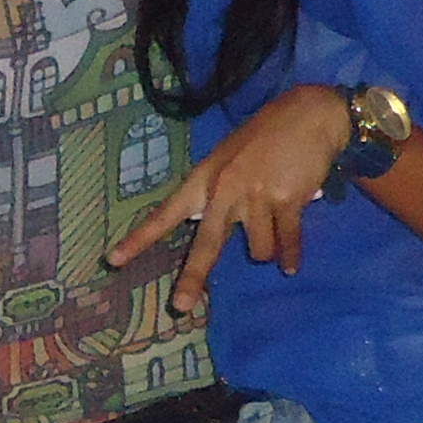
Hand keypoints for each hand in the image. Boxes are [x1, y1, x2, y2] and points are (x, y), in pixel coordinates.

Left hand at [108, 87, 355, 316]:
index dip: (140, 239)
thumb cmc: (268, 135)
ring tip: (277, 235)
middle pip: (206, 244)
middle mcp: (225, 190)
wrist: (309, 116)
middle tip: (180, 306)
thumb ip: (218, 191)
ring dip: (269, 251)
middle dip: (193, 278)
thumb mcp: (229, 158)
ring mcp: (255, 196)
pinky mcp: (286, 201)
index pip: (166, 213)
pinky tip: (290, 265)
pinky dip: (290, 256)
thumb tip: (213, 227)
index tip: (114, 260)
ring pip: (258, 250)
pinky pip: (286, 242)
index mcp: (205, 178)